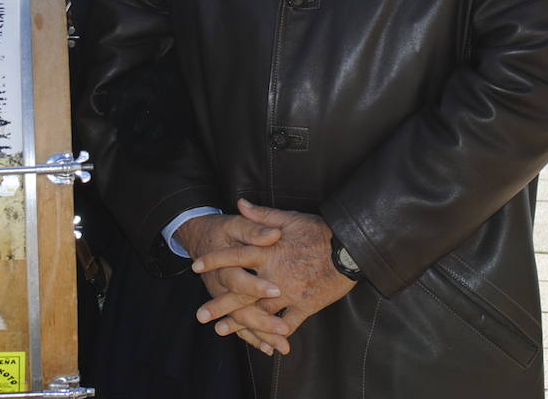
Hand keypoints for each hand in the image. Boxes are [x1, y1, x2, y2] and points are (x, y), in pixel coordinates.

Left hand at [193, 199, 355, 348]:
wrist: (351, 250)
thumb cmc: (320, 231)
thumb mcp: (290, 218)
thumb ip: (262, 215)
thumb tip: (239, 203)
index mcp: (269, 251)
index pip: (236, 256)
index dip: (215, 261)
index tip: (195, 267)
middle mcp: (275, 275)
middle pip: (242, 291)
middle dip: (220, 304)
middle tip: (201, 316)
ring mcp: (290, 293)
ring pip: (260, 312)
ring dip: (240, 322)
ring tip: (222, 330)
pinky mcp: (305, 306)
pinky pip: (288, 324)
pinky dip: (275, 335)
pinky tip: (263, 344)